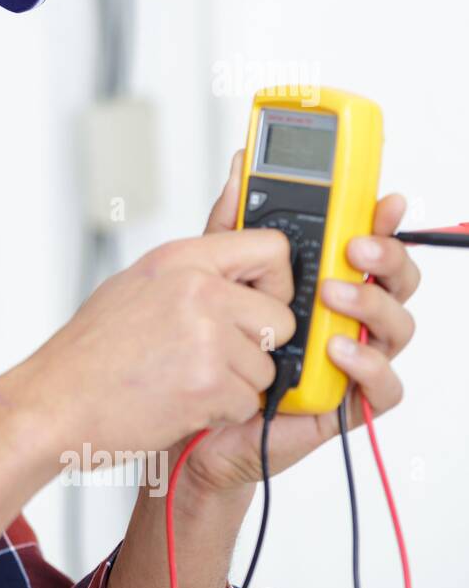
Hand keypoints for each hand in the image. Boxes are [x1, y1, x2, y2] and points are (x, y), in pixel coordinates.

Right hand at [25, 213, 297, 458]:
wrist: (51, 403)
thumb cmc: (86, 355)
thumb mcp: (136, 287)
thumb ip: (191, 269)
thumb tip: (232, 239)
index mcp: (180, 259)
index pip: (271, 249)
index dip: (277, 282)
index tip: (262, 301)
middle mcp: (197, 289)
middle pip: (280, 318)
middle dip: (256, 347)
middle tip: (208, 357)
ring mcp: (205, 335)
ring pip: (265, 367)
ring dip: (233, 384)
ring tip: (179, 381)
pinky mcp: (209, 382)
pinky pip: (247, 402)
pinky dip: (218, 412)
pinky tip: (177, 402)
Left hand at [169, 149, 420, 497]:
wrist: (190, 420)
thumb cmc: (211, 349)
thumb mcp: (216, 276)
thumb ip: (233, 225)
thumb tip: (240, 168)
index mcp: (324, 281)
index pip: (367, 244)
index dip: (382, 219)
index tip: (382, 199)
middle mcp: (345, 318)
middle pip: (395, 280)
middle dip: (386, 257)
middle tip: (355, 249)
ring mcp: (352, 358)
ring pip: (397, 327)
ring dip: (372, 305)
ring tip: (335, 295)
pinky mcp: (348, 401)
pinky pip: (384, 385)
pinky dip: (367, 365)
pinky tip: (337, 351)